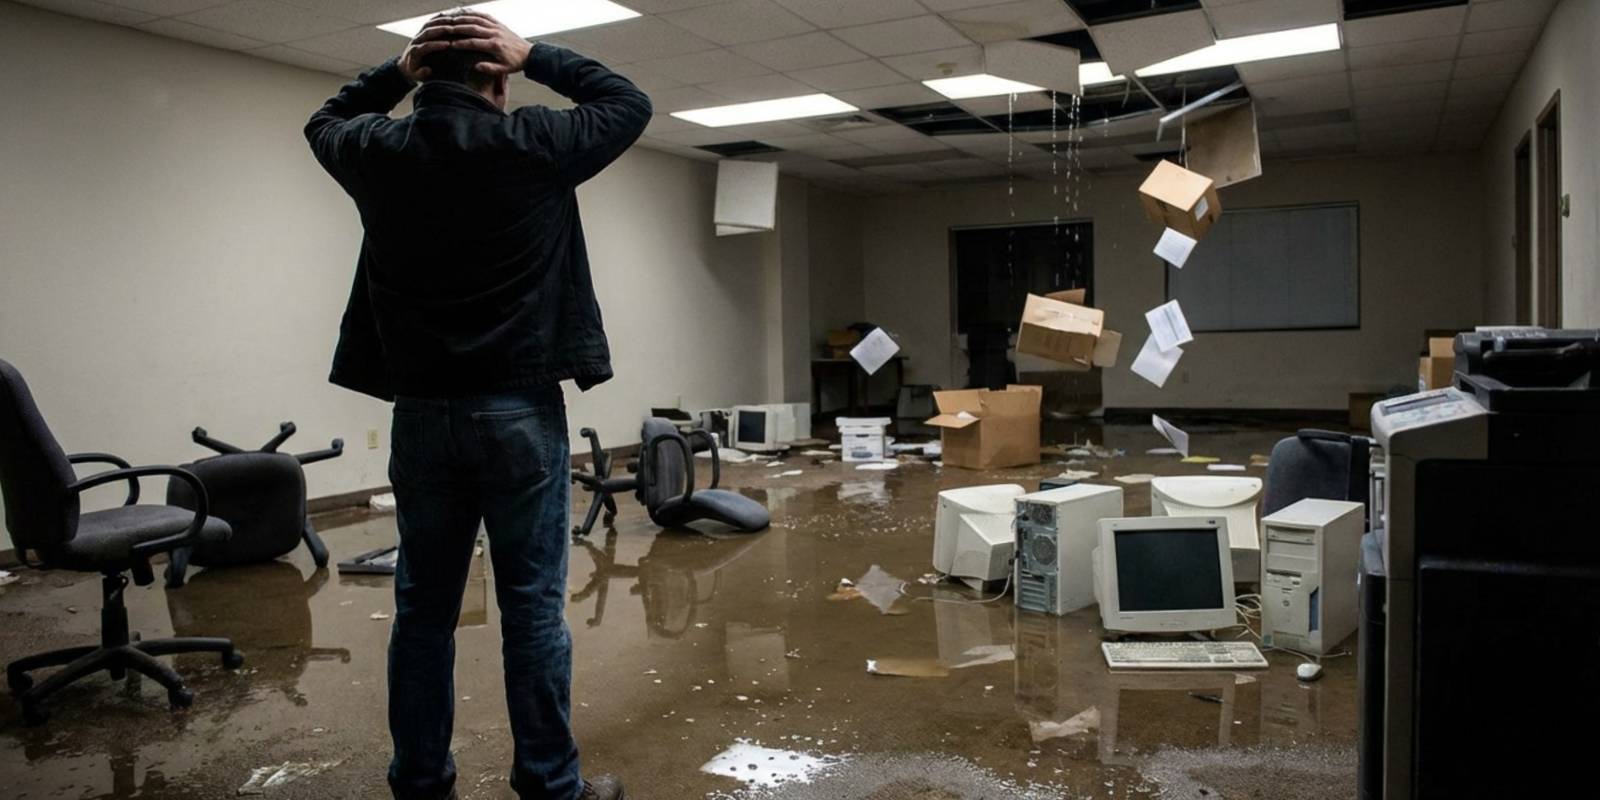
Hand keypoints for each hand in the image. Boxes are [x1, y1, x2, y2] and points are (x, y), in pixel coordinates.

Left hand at [396, 16, 456, 82]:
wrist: (406, 66)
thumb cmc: (414, 72)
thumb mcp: (416, 76)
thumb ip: (421, 74)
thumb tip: (428, 70)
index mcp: (414, 52)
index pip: (425, 46)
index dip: (436, 45)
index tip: (448, 45)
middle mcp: (415, 41)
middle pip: (427, 32)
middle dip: (440, 30)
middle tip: (452, 30)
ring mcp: (418, 35)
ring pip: (429, 25)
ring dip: (440, 22)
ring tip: (453, 22)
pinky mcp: (421, 32)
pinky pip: (429, 23)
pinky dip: (438, 19)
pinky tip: (449, 18)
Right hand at [419, 10, 533, 76]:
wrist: (529, 54)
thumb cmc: (515, 63)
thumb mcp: (504, 70)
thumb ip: (490, 68)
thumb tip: (476, 66)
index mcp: (495, 46)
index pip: (474, 43)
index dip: (462, 43)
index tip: (451, 45)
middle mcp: (495, 34)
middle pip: (473, 28)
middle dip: (459, 28)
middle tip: (447, 28)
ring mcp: (497, 27)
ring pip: (478, 20)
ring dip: (464, 19)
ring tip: (452, 19)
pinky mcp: (499, 24)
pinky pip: (485, 16)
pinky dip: (474, 14)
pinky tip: (465, 13)